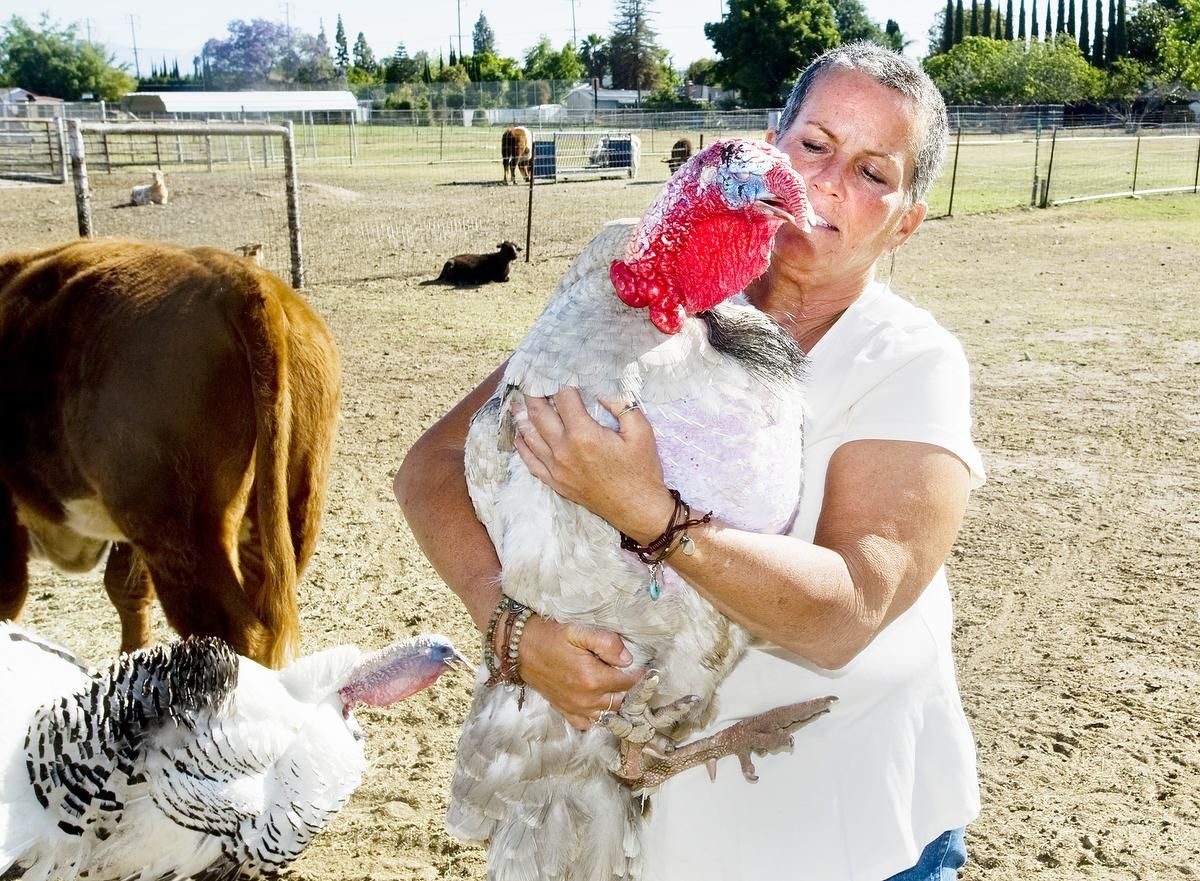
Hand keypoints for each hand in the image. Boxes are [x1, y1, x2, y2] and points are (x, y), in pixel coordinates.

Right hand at [513, 615, 642, 730]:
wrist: (519, 646)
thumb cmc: (550, 635)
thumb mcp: (579, 630)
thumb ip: (607, 643)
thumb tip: (628, 659)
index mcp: (593, 678)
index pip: (629, 683)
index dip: (639, 674)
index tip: (644, 666)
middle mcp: (586, 699)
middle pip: (621, 701)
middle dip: (631, 691)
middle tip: (633, 676)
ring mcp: (575, 708)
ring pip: (608, 715)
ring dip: (617, 704)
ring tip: (620, 689)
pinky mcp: (564, 711)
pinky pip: (587, 723)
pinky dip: (597, 716)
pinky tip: (599, 703)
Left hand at [514, 389, 674, 542]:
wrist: (638, 510)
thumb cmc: (642, 471)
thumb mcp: (641, 432)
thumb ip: (621, 406)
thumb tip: (601, 391)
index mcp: (584, 434)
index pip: (563, 398)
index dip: (559, 381)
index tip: (557, 371)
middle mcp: (564, 449)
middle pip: (539, 413)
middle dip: (534, 393)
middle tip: (531, 380)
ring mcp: (556, 468)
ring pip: (530, 435)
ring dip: (523, 416)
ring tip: (518, 402)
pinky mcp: (555, 482)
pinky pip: (530, 462)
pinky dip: (522, 446)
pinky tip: (520, 435)